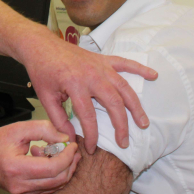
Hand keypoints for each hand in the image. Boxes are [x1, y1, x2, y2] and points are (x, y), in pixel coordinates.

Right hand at [0, 120, 80, 193]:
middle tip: (72, 150)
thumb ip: (43, 129)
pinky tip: (44, 159)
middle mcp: (19, 185)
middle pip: (58, 180)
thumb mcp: (18, 128)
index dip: (67, 156)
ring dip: (63, 169)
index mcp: (16, 168)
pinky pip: (47, 187)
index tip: (72, 145)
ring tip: (54, 151)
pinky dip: (53, 174)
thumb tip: (64, 139)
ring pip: (55, 186)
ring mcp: (22, 193)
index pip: (53, 168)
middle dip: (70, 164)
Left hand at [21, 34, 156, 154]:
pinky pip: (125, 63)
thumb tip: (70, 138)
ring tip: (143, 123)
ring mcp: (100, 66)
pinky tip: (153, 75)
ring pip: (124, 88)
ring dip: (135, 106)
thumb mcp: (45, 97)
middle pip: (113, 104)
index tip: (91, 148)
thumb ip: (58, 119)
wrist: (40, 45)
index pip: (89, 117)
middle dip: (121, 126)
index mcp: (75, 85)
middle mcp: (92, 75)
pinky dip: (140, 69)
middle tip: (125, 142)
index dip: (91, 136)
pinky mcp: (102, 59)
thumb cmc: (42, 71)